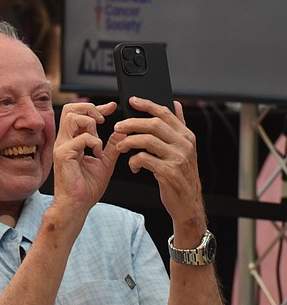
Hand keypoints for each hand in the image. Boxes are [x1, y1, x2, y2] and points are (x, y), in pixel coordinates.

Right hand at [52, 102, 122, 212]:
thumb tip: (122, 132)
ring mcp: (62, 147)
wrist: (77, 206)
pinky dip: (93, 142)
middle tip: (104, 119)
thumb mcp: (104, 163)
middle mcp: (64, 141)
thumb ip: (111, 147)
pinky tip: (97, 154)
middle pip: (71, 109)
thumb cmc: (85, 189)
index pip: (78, 114)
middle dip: (90, 109)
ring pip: (72, 117)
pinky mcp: (63, 155)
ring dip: (90, 124)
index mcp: (72, 141)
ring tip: (98, 140)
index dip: (96, 107)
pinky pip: (80, 137)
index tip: (112, 107)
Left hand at [113, 97, 204, 224]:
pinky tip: (133, 166)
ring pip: (147, 140)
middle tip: (118, 127)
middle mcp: (185, 144)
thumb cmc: (180, 176)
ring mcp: (178, 158)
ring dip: (129, 142)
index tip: (131, 101)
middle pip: (154, 124)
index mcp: (187, 136)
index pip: (165, 113)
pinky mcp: (169, 172)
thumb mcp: (183, 149)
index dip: (147, 104)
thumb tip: (175, 104)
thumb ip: (179, 127)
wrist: (187, 203)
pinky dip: (134, 161)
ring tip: (120, 147)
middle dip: (132, 123)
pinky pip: (144, 159)